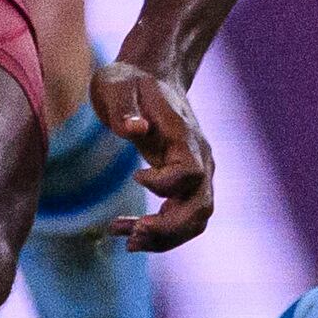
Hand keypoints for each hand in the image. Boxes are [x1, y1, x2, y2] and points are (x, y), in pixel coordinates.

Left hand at [89, 59, 212, 251]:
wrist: (150, 75)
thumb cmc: (129, 80)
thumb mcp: (117, 85)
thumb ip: (124, 107)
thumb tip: (134, 130)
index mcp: (184, 135)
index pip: (190, 172)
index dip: (165, 184)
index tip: (135, 176)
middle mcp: (199, 157)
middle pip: (200, 206)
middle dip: (168, 229)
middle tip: (130, 239)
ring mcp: (197, 172)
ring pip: (195, 219)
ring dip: (165, 238)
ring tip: (126, 241)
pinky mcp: (185, 183)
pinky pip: (182, 217)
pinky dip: (160, 232)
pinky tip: (127, 231)